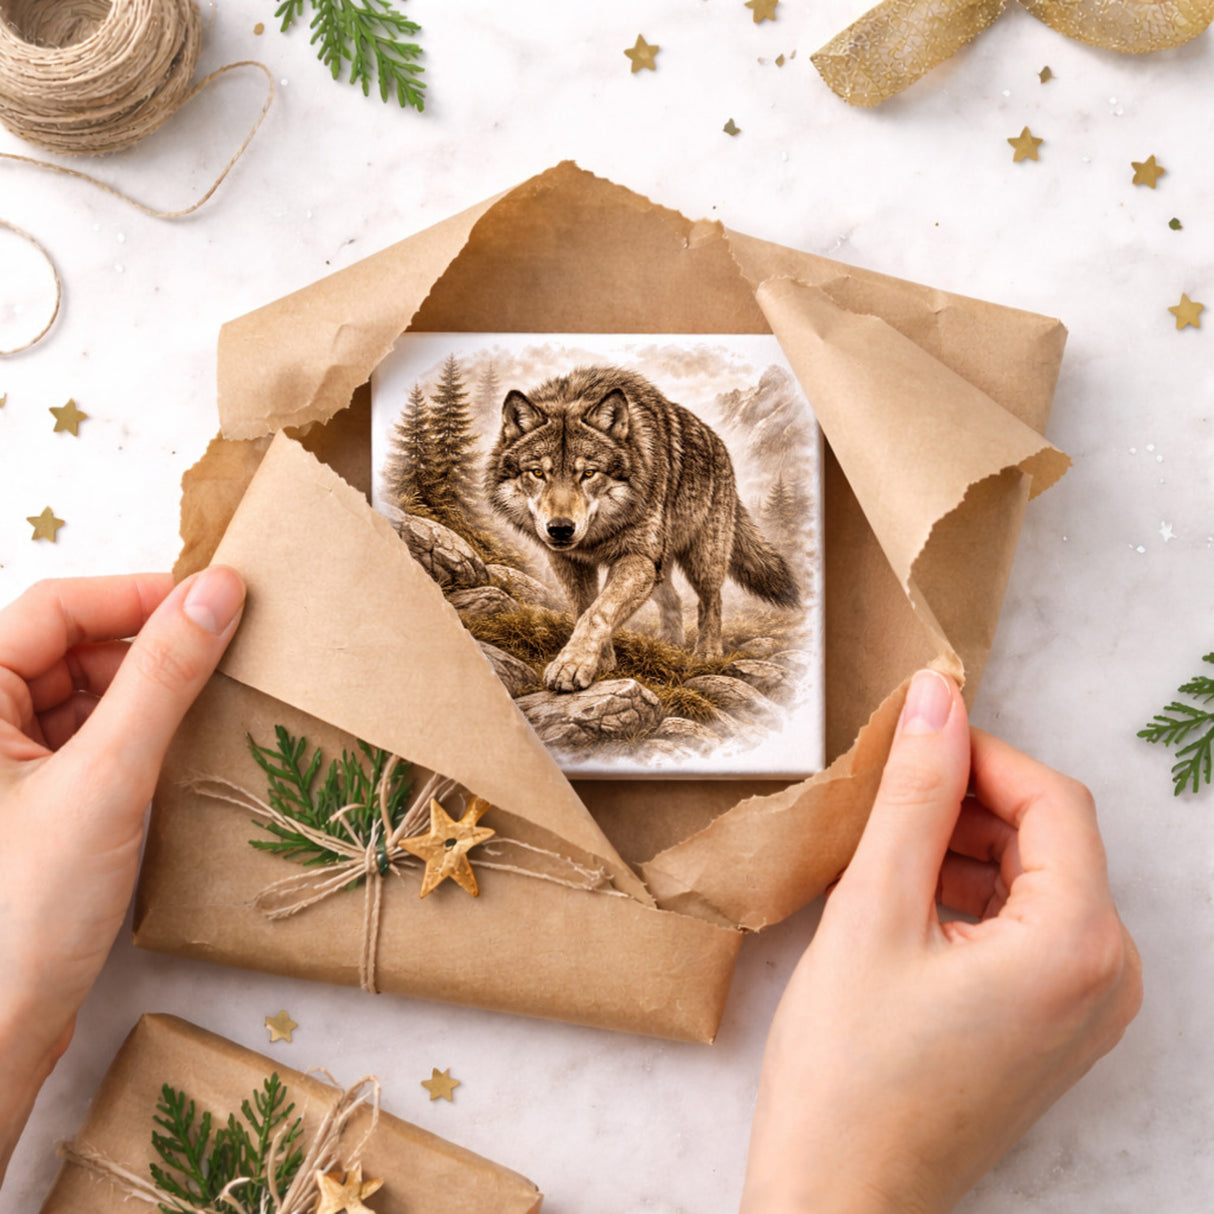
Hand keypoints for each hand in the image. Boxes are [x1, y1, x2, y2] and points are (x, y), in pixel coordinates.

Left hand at [0, 569, 244, 1181]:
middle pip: (71, 647)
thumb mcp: (107, 777)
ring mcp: (6, 767)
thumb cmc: (24, 910)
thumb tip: (218, 591)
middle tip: (226, 652)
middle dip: (147, 645)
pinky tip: (181, 749)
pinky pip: (92, 739)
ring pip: (85, 694)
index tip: (217, 600)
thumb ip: (164, 676)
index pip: (55, 608)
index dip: (136, 595)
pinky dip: (139, 735)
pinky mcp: (34, 803)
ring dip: (148, 691)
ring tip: (212, 701)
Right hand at [741, 669, 1142, 1213]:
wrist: (840, 1198)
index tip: (909, 739)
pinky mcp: (1054, 1028)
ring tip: (880, 858)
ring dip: (962, 849)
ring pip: (1034, 881)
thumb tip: (937, 699)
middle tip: (881, 802)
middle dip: (967, 804)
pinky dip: (969, 898)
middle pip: (1049, 838)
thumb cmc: (849, 1072)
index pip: (1052, 799)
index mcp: (1079, 945)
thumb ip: (913, 794)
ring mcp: (1086, 1010)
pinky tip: (901, 907)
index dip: (979, 754)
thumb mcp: (873, 910)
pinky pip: (1027, 929)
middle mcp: (1107, 979)